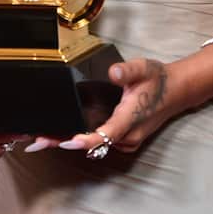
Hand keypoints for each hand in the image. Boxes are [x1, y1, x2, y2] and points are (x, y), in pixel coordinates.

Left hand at [51, 58, 195, 156]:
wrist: (177, 91)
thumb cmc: (158, 79)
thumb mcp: (144, 67)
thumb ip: (127, 70)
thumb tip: (113, 72)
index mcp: (130, 119)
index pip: (105, 135)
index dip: (85, 141)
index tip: (65, 141)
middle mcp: (128, 136)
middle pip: (93, 145)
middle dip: (65, 143)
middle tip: (35, 143)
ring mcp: (126, 140)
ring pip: (95, 146)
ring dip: (70, 143)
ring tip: (42, 140)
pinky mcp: (124, 139)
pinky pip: (100, 143)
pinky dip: (82, 140)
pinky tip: (63, 135)